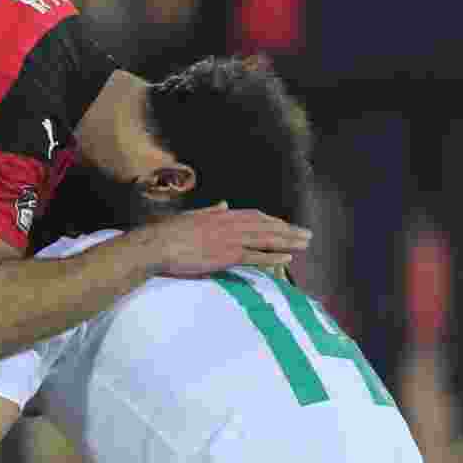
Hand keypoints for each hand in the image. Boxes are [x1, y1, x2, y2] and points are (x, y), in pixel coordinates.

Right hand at [143, 202, 311, 277]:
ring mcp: (230, 239)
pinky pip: (255, 256)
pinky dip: (273, 256)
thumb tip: (224, 204)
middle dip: (288, 230)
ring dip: (288, 241)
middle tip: (307, 234)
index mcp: (221, 215)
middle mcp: (230, 224)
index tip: (286, 226)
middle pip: (266, 226)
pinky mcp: (226, 256)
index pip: (254, 215)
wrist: (156, 245)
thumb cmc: (168, 233)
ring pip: (266, 239)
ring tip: (305, 244)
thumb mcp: (192, 216)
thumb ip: (211, 211)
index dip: (272, 221)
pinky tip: (287, 258)